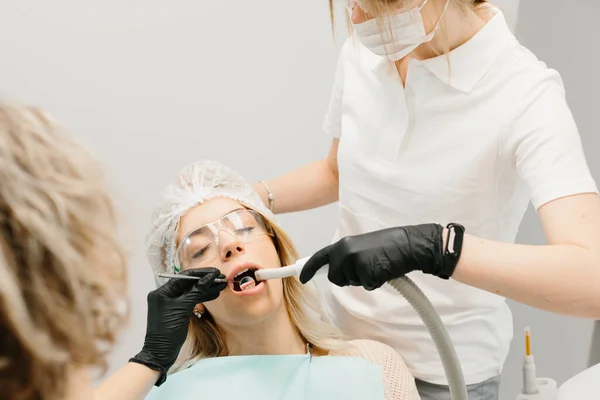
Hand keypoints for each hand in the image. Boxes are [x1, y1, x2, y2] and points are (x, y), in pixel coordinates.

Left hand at [129, 268, 226, 385]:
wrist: (161, 353)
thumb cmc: (168, 330)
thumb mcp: (183, 308)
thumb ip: (196, 291)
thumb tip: (210, 278)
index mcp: (162, 291)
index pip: (184, 277)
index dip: (201, 274)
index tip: (216, 272)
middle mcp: (166, 294)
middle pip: (189, 283)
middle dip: (205, 281)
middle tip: (221, 279)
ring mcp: (171, 303)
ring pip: (191, 292)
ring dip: (206, 289)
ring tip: (221, 287)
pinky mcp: (177, 311)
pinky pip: (190, 300)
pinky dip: (201, 298)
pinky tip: (213, 295)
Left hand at [300, 224, 454, 290]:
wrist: (409, 244)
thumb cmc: (389, 246)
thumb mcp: (362, 246)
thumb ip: (347, 256)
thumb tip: (335, 270)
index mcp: (343, 243)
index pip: (321, 257)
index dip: (308, 268)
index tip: (301, 277)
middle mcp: (345, 251)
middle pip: (335, 277)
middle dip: (347, 279)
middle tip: (365, 268)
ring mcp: (355, 261)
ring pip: (350, 283)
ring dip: (363, 280)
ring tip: (377, 265)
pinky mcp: (366, 272)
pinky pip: (366, 286)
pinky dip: (376, 283)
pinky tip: (384, 270)